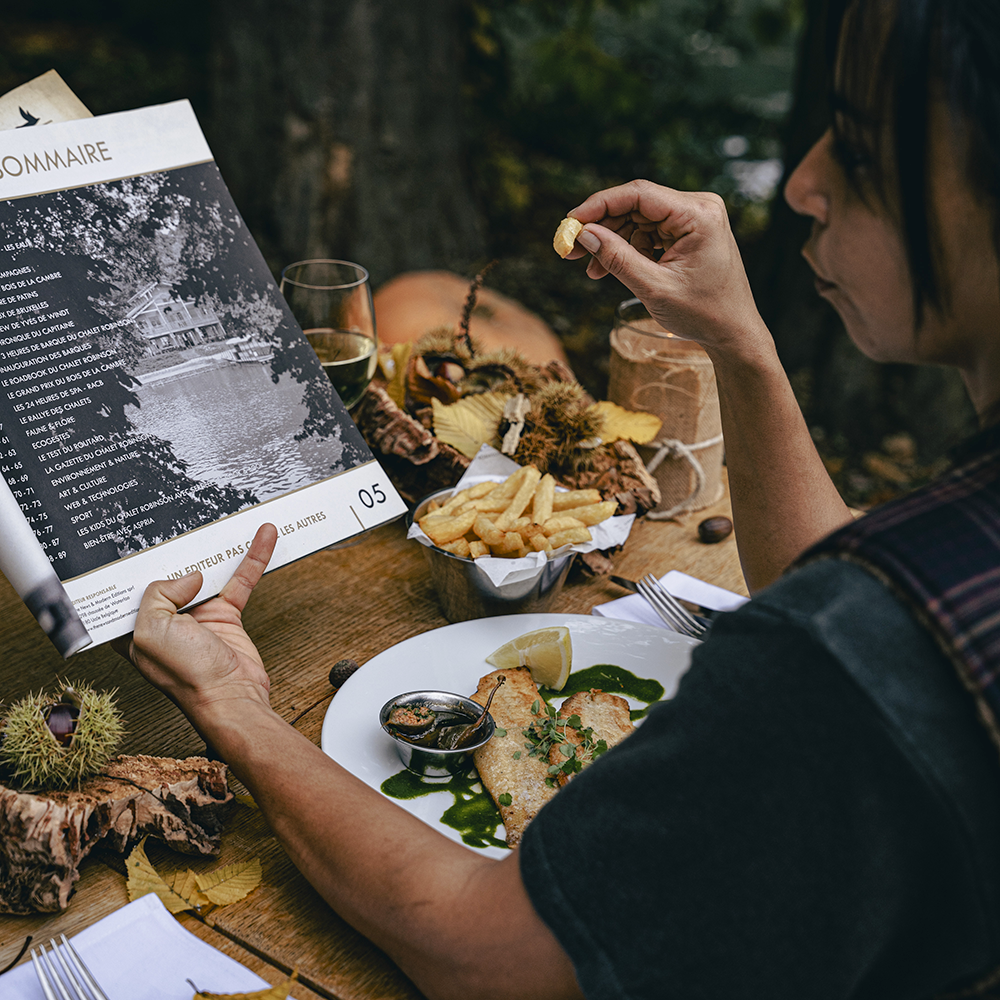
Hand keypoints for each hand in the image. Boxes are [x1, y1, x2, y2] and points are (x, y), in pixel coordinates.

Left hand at [117, 524, 277, 723]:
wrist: (232, 697)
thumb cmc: (187, 677)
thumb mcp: (152, 631)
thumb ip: (158, 594)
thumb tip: (186, 576)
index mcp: (136, 627)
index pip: (132, 587)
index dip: (137, 564)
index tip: (142, 538)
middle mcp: (165, 620)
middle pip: (172, 572)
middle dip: (180, 548)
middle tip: (187, 520)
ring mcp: (197, 616)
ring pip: (209, 571)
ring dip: (222, 548)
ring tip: (232, 523)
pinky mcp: (226, 615)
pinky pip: (240, 580)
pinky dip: (252, 558)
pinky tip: (262, 539)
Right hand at [567, 179, 766, 352]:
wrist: (732, 332)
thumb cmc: (703, 313)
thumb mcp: (654, 287)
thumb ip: (617, 258)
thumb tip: (584, 234)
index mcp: (698, 214)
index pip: (639, 195)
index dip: (599, 205)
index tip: (570, 222)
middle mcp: (698, 208)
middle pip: (636, 205)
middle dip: (601, 227)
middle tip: (571, 249)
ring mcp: (694, 219)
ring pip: (638, 219)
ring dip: (612, 241)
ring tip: (591, 268)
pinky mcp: (688, 232)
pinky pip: (648, 232)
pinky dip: (627, 249)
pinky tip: (609, 268)